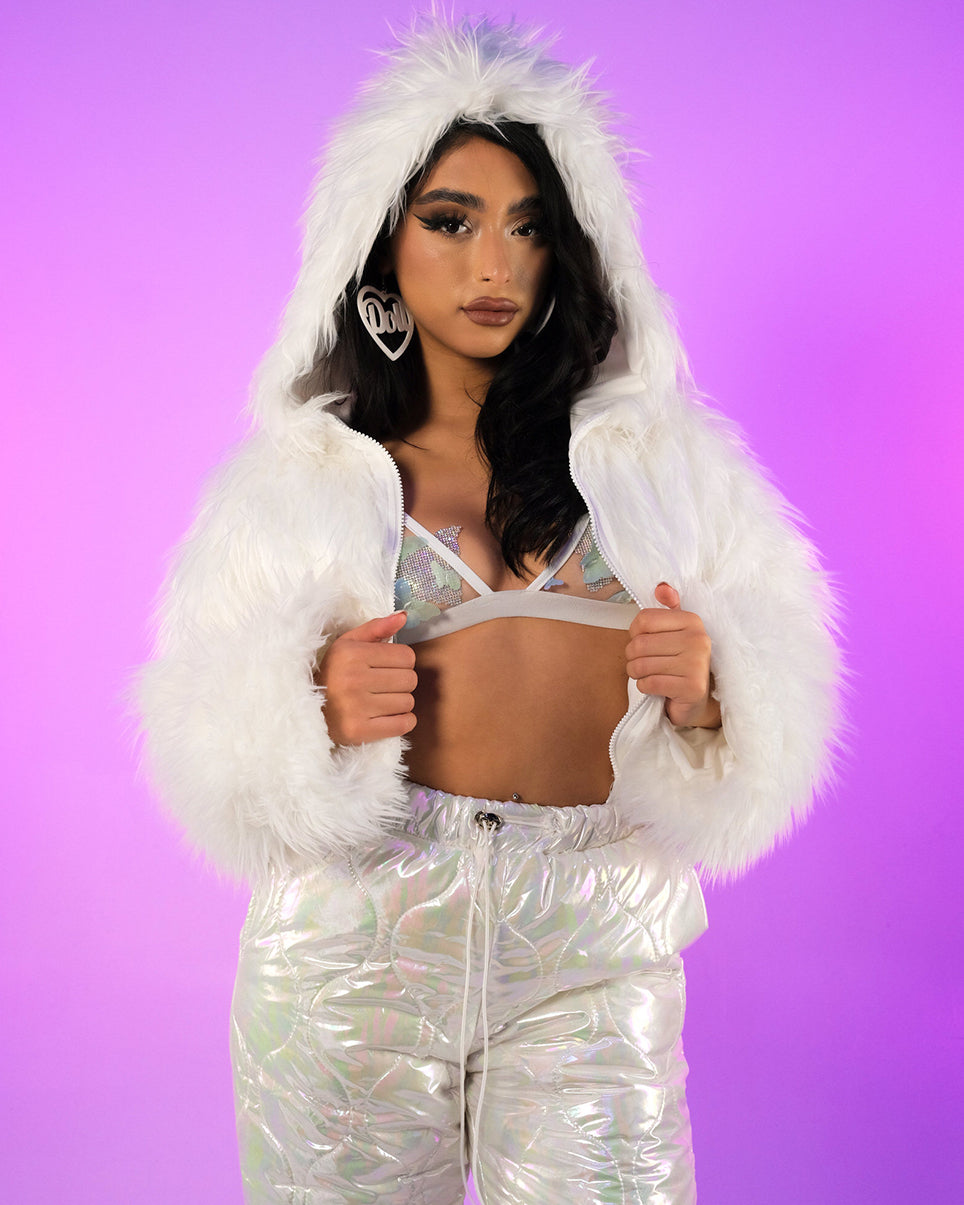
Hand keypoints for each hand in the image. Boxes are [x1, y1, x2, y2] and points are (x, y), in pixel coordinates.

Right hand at [314, 612, 417, 744]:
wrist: (307, 710)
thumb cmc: (334, 673)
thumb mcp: (347, 645)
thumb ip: (376, 628)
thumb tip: (403, 617)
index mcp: (351, 654)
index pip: (406, 656)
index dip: (400, 662)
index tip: (385, 667)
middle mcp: (353, 679)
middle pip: (410, 680)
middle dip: (400, 683)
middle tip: (382, 686)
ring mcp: (356, 707)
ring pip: (408, 702)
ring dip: (399, 703)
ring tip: (380, 701)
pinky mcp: (359, 731)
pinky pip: (403, 724)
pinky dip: (402, 722)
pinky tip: (386, 717)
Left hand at [626, 583, 720, 728]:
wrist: (694, 700)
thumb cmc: (677, 663)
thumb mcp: (673, 633)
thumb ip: (667, 608)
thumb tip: (662, 587)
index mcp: (692, 621)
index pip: (644, 619)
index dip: (634, 634)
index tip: (644, 643)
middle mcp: (698, 640)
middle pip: (640, 644)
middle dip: (632, 658)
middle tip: (641, 664)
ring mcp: (698, 664)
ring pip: (642, 665)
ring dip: (636, 674)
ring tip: (646, 675)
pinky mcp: (692, 688)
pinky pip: (650, 683)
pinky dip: (645, 687)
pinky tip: (655, 687)